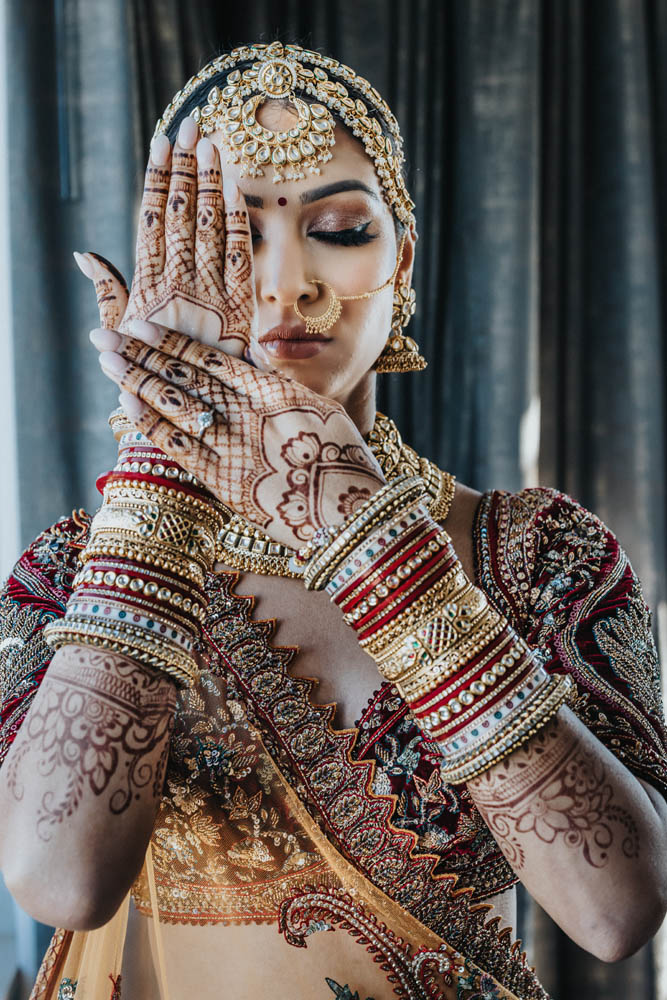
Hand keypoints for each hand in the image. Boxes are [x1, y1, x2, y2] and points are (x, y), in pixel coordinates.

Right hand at [75, 117, 256, 356]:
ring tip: (212, 144)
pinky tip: (236, 189)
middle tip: (192, 126)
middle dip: (187, 168)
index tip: (161, 143)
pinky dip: (237, 223)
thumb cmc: (148, 376)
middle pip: (182, 216)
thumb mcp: (119, 336)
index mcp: (146, 289)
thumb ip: (107, 292)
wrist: (188, 417)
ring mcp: (210, 297)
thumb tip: (85, 255)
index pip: (152, 221)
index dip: (158, 180)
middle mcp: (178, 287)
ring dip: (211, 184)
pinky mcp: (239, 310)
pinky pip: (239, 259)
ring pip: (210, 229)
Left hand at [91, 322, 384, 549]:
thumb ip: (281, 389)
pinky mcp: (225, 481)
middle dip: (141, 354)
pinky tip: (127, 403)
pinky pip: (180, 447)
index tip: (141, 326)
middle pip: (185, 377)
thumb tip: (253, 364)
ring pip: (176, 406)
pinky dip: (152, 424)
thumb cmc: (344, 464)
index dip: (172, 342)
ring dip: (138, 381)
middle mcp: (250, 413)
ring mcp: (236, 446)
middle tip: (104, 337)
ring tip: (107, 360)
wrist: (352, 515)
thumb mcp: (320, 412)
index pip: (212, 359)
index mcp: (276, 391)